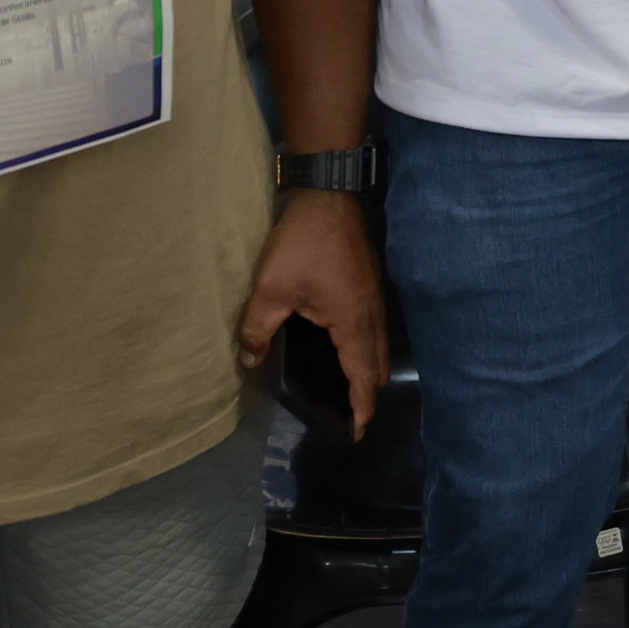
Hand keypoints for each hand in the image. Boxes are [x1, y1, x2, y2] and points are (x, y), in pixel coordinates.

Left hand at [236, 191, 387, 438]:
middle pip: (379, 365)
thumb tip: (249, 360)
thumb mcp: (270, 288)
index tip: (358, 431)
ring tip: (351, 389)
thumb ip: (258, 329)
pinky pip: (374, 329)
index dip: (362, 407)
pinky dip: (367, 349)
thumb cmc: (303, 244)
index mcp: (352, 323)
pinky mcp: (369, 284)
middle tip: (353, 416)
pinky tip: (347, 347)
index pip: (364, 377)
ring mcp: (374, 297)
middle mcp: (371, 315)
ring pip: (380, 346)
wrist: (329, 195)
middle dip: (369, 394)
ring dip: (369, 371)